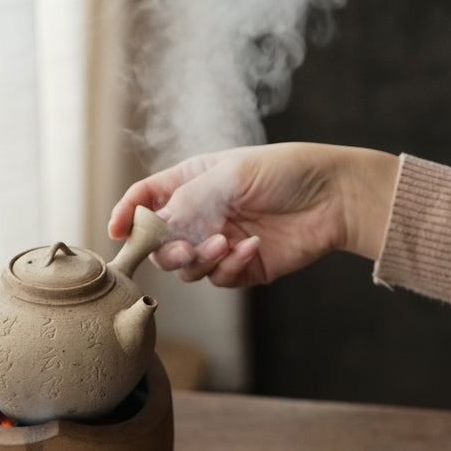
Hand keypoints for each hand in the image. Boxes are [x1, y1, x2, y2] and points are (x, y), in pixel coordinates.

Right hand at [108, 142, 398, 287]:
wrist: (335, 197)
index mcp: (193, 182)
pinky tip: (252, 248)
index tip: (116, 232)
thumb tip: (153, 227)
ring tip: (226, 243)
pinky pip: (220, 278)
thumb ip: (188, 201)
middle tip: (182, 248)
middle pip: (161, 243)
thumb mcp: (229, 175)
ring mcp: (221, 242)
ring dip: (200, 259)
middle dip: (166, 249)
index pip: (146, 199)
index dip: (126, 214)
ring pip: (188, 267)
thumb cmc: (284, 172)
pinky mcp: (244, 267)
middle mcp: (202, 214)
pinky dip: (230, 267)